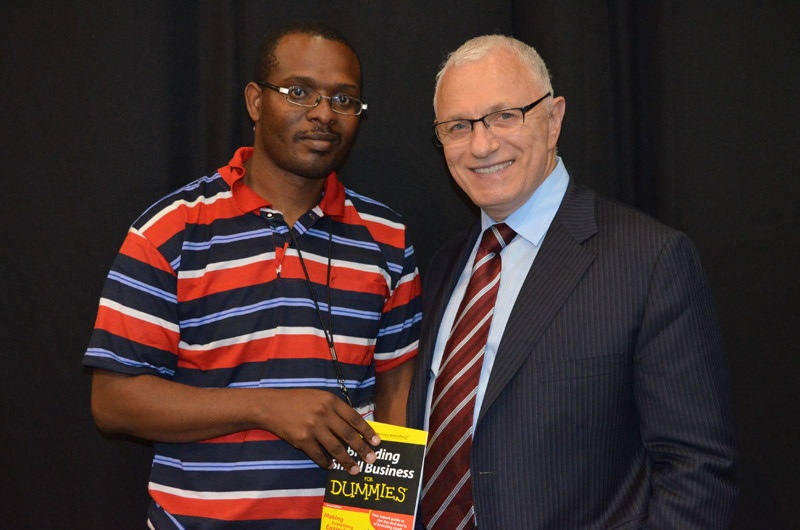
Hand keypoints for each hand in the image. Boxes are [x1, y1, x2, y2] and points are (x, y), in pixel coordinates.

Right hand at [263, 389, 379, 474]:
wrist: (271, 406)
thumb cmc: (298, 400)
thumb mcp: (320, 397)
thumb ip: (336, 409)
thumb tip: (354, 426)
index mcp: (331, 401)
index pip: (354, 418)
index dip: (367, 431)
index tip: (376, 442)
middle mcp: (324, 414)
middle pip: (348, 435)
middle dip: (362, 448)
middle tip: (372, 459)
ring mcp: (313, 427)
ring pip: (335, 448)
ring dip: (347, 460)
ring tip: (355, 469)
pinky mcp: (302, 440)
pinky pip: (318, 455)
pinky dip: (326, 462)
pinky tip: (331, 466)